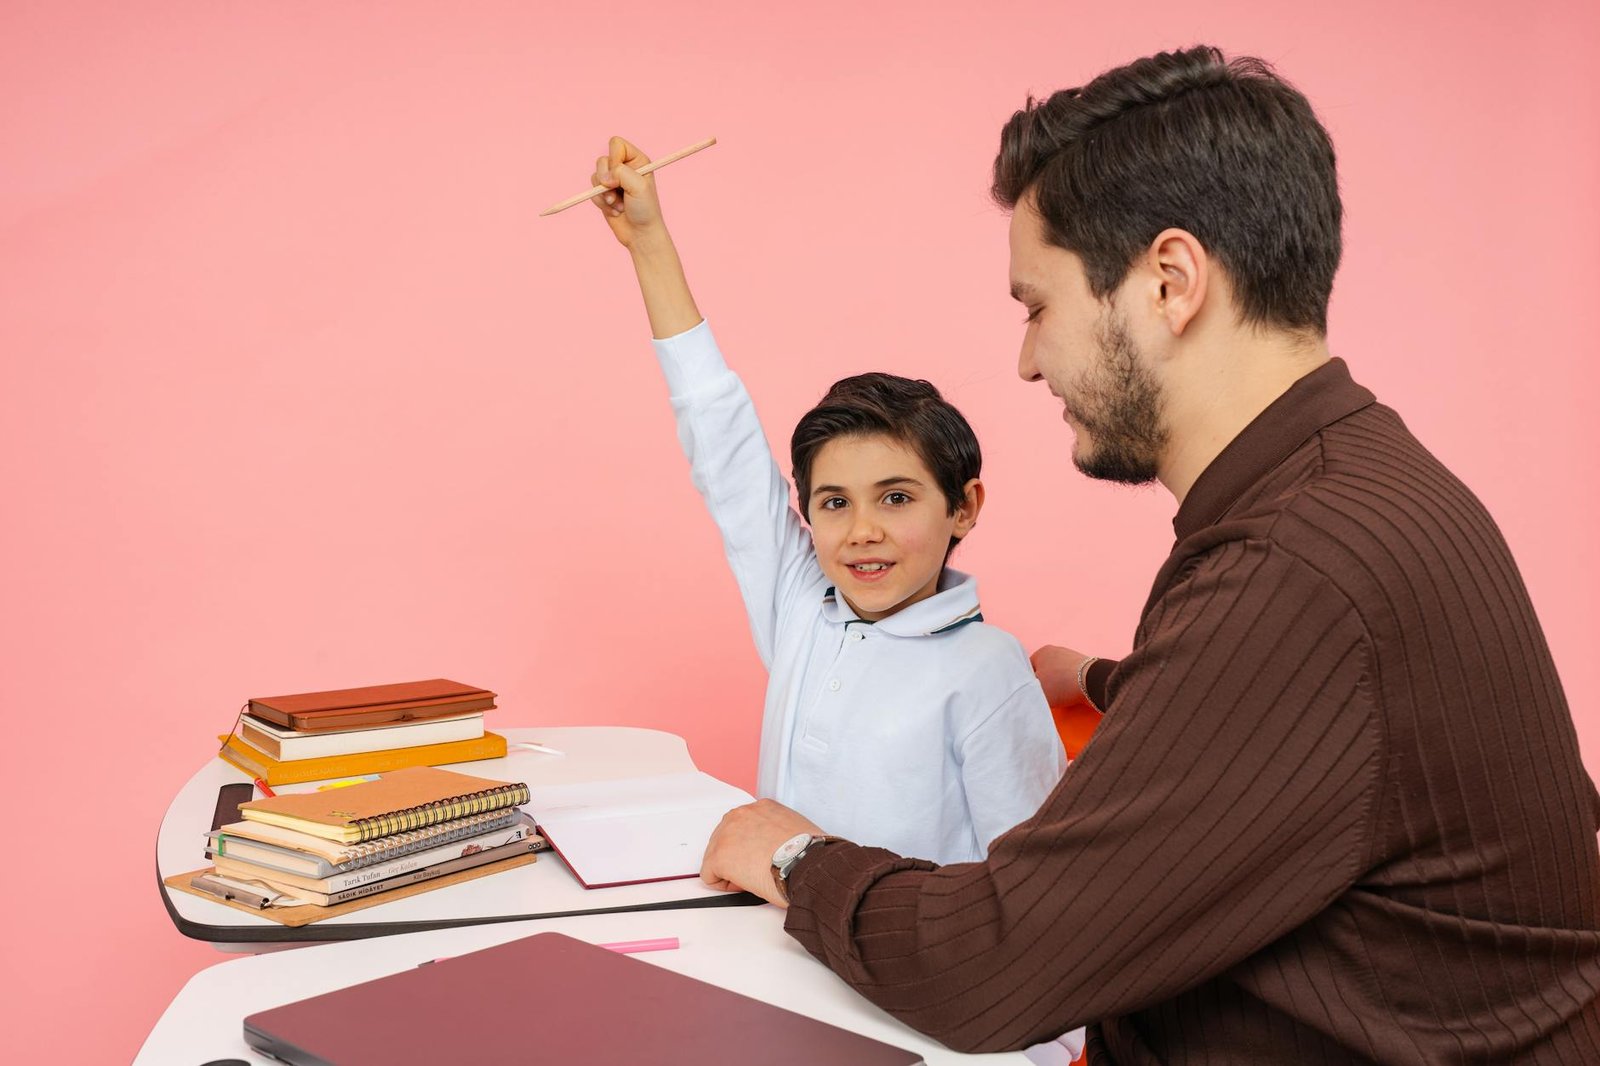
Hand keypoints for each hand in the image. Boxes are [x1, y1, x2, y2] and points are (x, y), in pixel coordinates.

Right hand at [590, 136, 666, 249]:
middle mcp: (624, 167)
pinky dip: (600, 202)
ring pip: (595, 176)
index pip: (616, 143)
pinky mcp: (604, 193)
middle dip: (606, 179)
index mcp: (637, 160)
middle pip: (602, 160)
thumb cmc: (645, 209)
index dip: (614, 158)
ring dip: (604, 194)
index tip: (622, 175)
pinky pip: (592, 191)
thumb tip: (603, 177)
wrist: (640, 233)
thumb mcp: (638, 186)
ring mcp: (613, 181)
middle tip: (616, 192)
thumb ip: (620, 173)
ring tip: (618, 205)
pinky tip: (614, 210)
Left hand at [701, 799, 824, 907]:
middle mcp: (742, 815)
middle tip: (755, 870)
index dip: (750, 846)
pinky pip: (709, 875)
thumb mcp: (797, 829)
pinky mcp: (720, 857)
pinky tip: (742, 886)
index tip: (759, 857)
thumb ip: (779, 831)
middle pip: (725, 839)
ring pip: (715, 855)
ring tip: (752, 878)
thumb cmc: (810, 854)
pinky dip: (722, 884)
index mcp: (762, 807)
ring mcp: (728, 834)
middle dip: (738, 857)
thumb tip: (776, 846)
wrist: (808, 865)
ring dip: (730, 869)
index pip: (743, 826)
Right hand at [1031, 644, 1096, 709]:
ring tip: (1058, 697)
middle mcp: (1056, 650)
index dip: (1028, 683)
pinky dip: (1068, 687)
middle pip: (1044, 672)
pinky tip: (1069, 694)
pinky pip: (1070, 678)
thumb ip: (1027, 689)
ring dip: (1057, 686)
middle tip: (1043, 696)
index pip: (1028, 669)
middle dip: (1044, 684)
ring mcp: (1072, 657)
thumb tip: (1027, 691)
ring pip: (1057, 676)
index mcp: (1042, 651)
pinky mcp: (1084, 667)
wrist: (1091, 683)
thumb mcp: (1034, 689)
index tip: (1031, 693)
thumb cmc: (1059, 684)